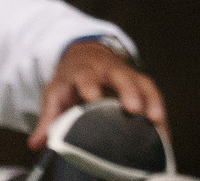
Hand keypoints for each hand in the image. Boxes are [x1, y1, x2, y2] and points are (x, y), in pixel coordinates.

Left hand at [28, 39, 168, 149]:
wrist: (86, 55)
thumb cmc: (71, 80)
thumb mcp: (56, 93)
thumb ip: (49, 118)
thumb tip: (36, 144)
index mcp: (83, 71)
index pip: (85, 77)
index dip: (90, 86)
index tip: (93, 98)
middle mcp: (108, 69)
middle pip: (120, 77)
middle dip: (128, 91)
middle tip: (134, 109)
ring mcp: (127, 73)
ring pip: (142, 83)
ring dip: (150, 100)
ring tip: (157, 120)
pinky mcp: (140, 81)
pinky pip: (152, 92)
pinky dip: (159, 110)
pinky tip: (163, 131)